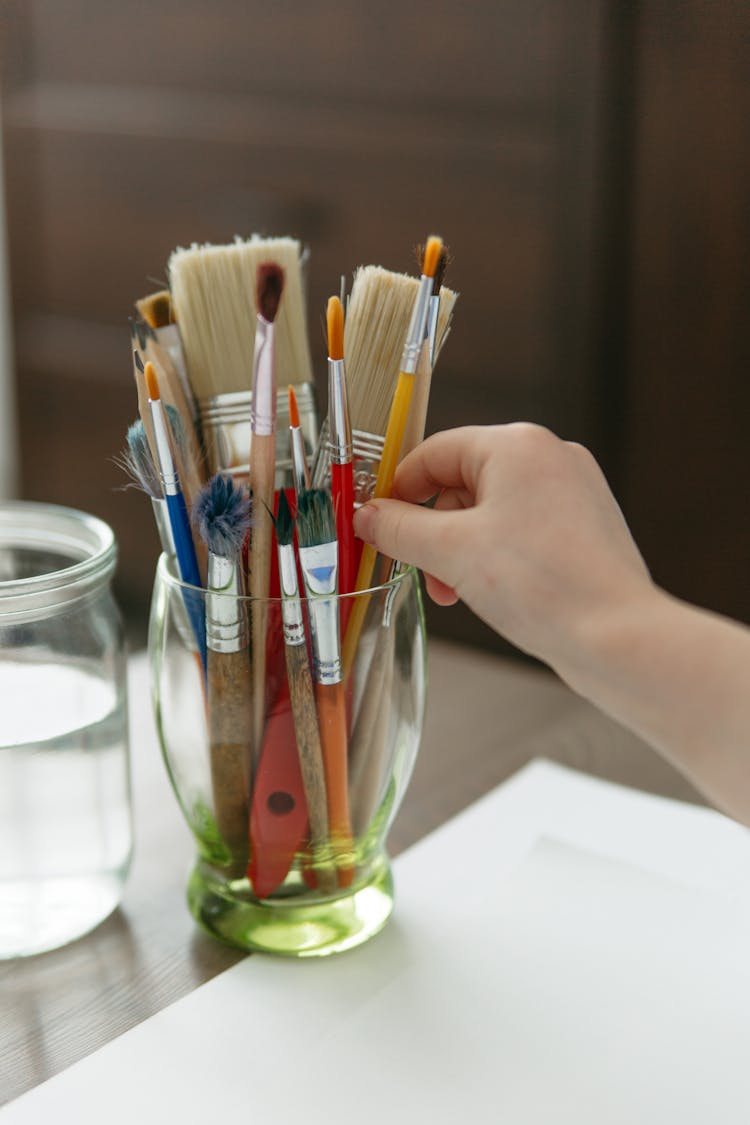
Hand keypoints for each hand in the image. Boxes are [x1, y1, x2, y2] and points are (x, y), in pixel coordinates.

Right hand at [353, 424, 652, 674]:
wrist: (616, 637)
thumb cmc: (544, 586)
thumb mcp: (450, 552)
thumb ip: (399, 528)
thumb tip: (367, 516)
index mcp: (517, 446)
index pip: (434, 452)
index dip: (398, 489)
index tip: (376, 523)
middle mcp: (550, 458)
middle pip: (461, 482)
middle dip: (433, 531)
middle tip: (421, 571)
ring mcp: (572, 492)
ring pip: (490, 511)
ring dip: (459, 550)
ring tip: (454, 592)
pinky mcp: (584, 528)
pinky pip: (520, 530)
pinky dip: (493, 557)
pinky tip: (489, 593)